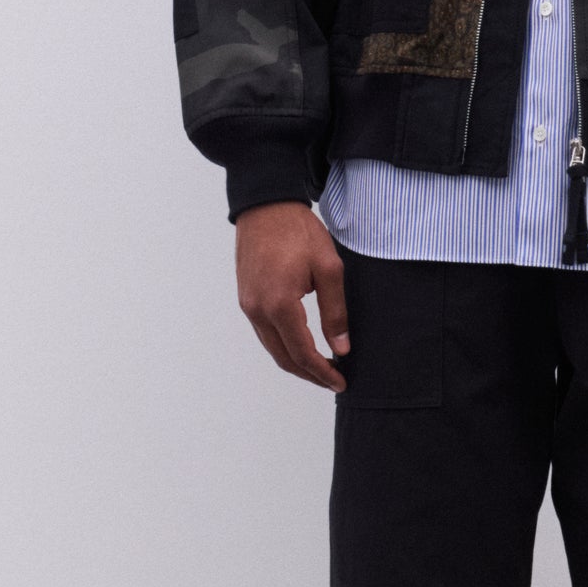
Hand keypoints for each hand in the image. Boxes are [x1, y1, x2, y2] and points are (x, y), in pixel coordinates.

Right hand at [235, 202, 349, 391]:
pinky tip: (301, 345)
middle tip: (334, 380)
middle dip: (310, 374)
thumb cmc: (299, 232)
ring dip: (296, 362)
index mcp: (280, 304)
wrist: (266, 206)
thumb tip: (341, 348)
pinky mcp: (246, 299)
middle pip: (284, 358)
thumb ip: (335, 312)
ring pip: (272, 348)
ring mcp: (248, 305)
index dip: (323, 372)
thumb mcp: (328, 269)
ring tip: (322, 367)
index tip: (341, 381)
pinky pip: (265, 333)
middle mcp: (258, 310)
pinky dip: (283, 346)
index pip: (302, 353)